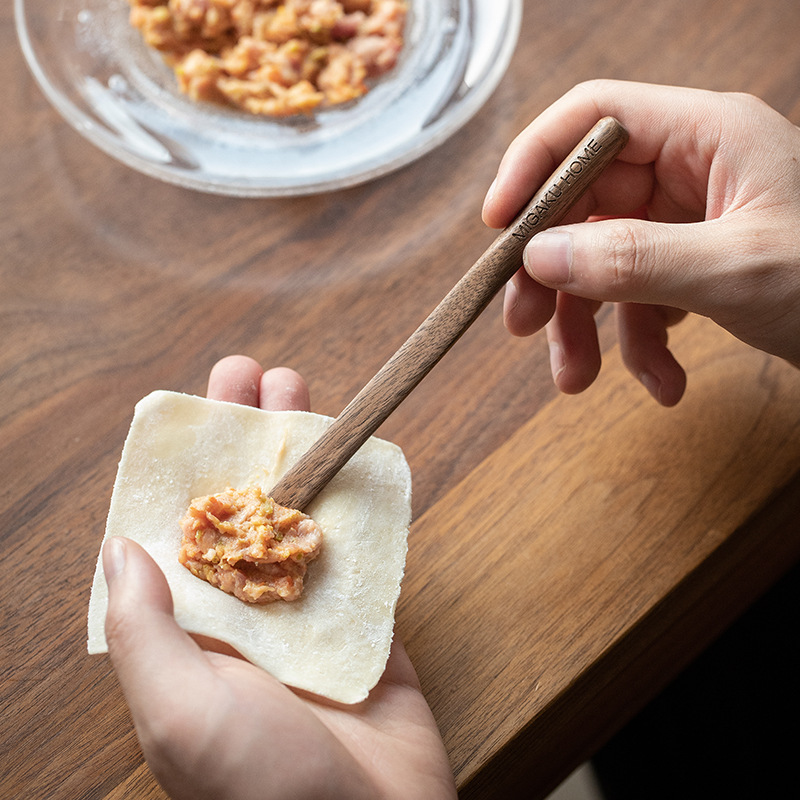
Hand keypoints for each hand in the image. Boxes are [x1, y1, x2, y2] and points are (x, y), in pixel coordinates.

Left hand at [103, 355, 455, 799]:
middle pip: (247, 502)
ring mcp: (310, 611)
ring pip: (304, 511)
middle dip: (247, 435)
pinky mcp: (365, 617)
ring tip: (300, 389)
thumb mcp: (180, 713)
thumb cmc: (261, 788)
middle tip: (253, 373)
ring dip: (303, 449)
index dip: (188, 462)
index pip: (184, 526)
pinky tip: (354, 451)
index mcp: (194, 630)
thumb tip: (118, 548)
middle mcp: (247, 613)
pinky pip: (362, 547)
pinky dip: (360, 498)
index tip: (193, 406)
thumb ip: (144, 632)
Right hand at [483, 80, 799, 405]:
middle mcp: (690, 170)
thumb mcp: (735, 270)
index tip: (499, 226)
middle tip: (521, 325)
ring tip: (578, 381)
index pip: (591, 120)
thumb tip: (539, 257)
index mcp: (705, 136)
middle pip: (584, 204)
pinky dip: (638, 346)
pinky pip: (640, 299)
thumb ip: (633, 259)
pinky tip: (662, 382)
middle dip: (551, 272)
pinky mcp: (694, 266)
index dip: (533, 163)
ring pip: (602, 261)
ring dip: (585, 326)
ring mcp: (690, 221)